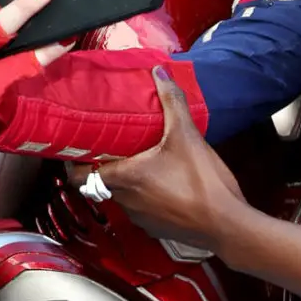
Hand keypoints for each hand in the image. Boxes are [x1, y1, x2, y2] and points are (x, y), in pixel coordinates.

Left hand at [68, 67, 245, 251]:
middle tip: (113, 144)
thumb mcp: (186, 135)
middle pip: (99, 183)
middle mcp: (124, 200)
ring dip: (126, 180)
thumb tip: (160, 72)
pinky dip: (145, 194)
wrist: (226, 224)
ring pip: (121, 195)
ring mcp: (140, 217)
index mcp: (123, 178)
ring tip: (139, 159)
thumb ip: (172, 102)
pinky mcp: (156, 227)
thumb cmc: (201, 181)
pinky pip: (141, 208)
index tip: (79, 146)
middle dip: (104, 164)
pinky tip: (164, 181)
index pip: (77, 176)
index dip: (73, 162)